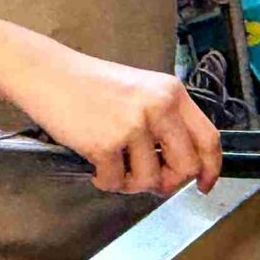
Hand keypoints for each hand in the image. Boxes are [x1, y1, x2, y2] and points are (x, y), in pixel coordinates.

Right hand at [6, 44, 222, 196]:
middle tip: (148, 180)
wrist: (47, 73)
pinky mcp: (105, 143)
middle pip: (186, 166)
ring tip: (113, 165)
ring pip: (150, 180)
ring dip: (130, 182)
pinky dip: (104, 181)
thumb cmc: (91, 86)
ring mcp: (133, 125)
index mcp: (172, 92)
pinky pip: (116, 183)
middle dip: (169, 182)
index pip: (208, 138)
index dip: (211, 168)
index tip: (204, 185)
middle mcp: (159, 106)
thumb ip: (165, 122)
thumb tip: (180, 167)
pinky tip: (94, 165)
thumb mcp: (140, 92)